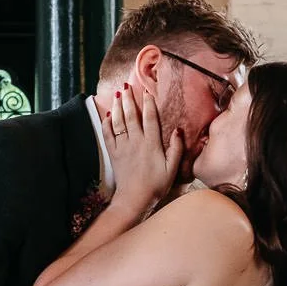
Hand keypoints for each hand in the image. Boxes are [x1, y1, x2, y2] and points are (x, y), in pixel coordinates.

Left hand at [105, 83, 181, 213]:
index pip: (150, 118)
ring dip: (117, 107)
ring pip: (118, 122)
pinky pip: (108, 135)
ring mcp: (123, 147)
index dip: (148, 104)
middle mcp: (136, 142)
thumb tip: (178, 130)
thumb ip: (176, 149)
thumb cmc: (156, 185)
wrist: (134, 199)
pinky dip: (107, 123)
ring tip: (117, 94)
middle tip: (126, 86)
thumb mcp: (172, 169)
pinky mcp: (113, 154)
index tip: (146, 92)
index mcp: (151, 144)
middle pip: (131, 115)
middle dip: (128, 99)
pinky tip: (108, 115)